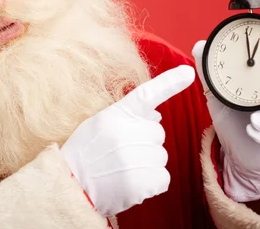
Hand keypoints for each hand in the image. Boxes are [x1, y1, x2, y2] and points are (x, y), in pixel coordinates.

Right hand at [60, 65, 194, 216]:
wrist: (71, 186)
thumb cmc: (85, 153)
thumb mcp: (99, 123)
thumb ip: (126, 116)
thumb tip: (156, 115)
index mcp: (117, 114)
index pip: (147, 93)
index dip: (170, 82)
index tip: (188, 73)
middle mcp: (129, 133)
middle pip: (158, 133)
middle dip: (146, 142)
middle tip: (122, 153)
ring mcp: (137, 157)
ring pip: (161, 156)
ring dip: (147, 163)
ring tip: (122, 170)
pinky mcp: (144, 181)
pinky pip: (163, 177)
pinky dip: (151, 183)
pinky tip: (131, 182)